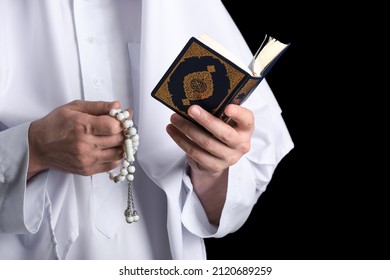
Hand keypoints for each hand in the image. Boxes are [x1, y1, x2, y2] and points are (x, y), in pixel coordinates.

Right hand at [28, 100, 130, 178]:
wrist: (38, 146)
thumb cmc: (55, 125)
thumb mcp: (74, 107)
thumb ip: (98, 106)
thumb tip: (117, 105)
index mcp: (82, 126)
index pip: (114, 126)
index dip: (122, 121)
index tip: (122, 118)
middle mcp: (85, 144)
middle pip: (118, 140)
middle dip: (124, 132)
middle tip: (124, 127)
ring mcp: (87, 159)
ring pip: (119, 154)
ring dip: (122, 145)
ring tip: (118, 138)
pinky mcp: (87, 170)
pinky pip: (112, 165)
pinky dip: (116, 156)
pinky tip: (112, 148)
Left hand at [166, 104, 253, 223]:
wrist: (219, 157)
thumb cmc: (221, 131)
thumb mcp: (226, 120)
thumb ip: (219, 111)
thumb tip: (197, 96)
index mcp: (245, 129)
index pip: (247, 120)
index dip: (238, 114)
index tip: (227, 107)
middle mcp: (240, 144)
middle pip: (224, 133)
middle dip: (206, 120)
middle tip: (191, 109)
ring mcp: (228, 157)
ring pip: (206, 143)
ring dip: (187, 129)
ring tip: (175, 118)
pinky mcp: (214, 166)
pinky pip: (195, 153)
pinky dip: (181, 140)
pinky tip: (173, 131)